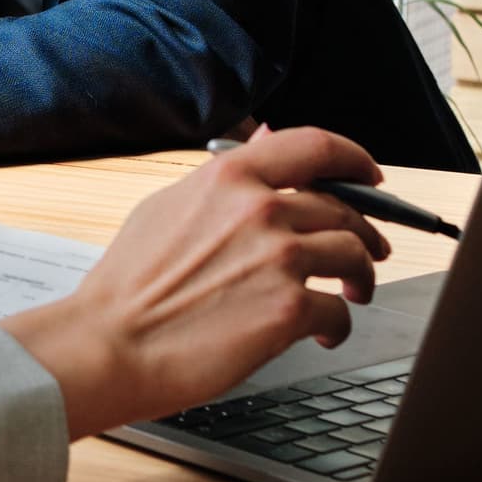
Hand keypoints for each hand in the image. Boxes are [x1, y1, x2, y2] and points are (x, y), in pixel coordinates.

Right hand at [0, 127, 390, 439]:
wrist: (112, 343)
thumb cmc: (129, 282)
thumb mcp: (169, 205)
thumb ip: (224, 175)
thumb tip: (266, 139)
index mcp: (229, 177)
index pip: (315, 147)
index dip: (354, 159)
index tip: (369, 175)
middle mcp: (261, 210)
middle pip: (343, 209)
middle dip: (364, 231)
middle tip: (366, 252)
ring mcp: (279, 259)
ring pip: (354, 254)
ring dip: (361, 276)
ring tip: (352, 291)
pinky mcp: (289, 311)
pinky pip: (340, 310)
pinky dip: (338, 324)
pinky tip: (322, 332)